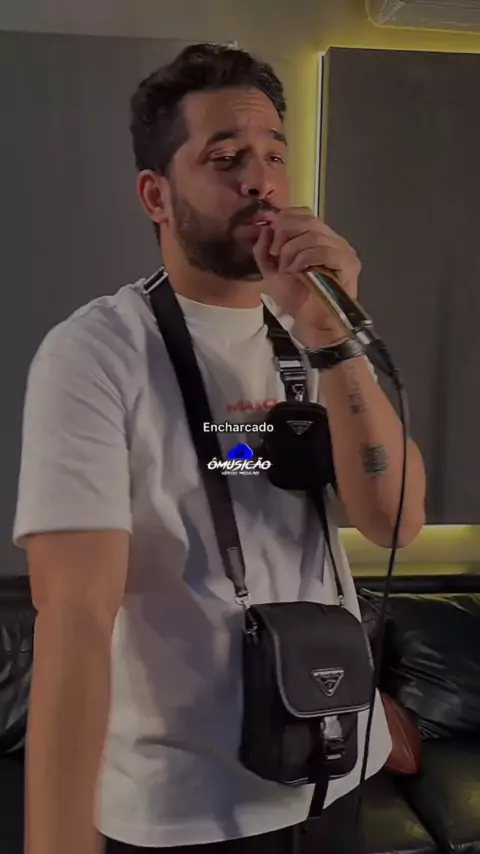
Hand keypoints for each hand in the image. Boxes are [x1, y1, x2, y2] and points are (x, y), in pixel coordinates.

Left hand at [253, 207, 360, 347]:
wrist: (311, 324)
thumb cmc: (295, 300)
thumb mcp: (270, 272)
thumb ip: (264, 249)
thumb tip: (265, 228)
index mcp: (317, 237)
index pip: (301, 212)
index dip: (282, 222)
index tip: (271, 245)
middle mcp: (332, 239)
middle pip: (306, 219)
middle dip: (284, 236)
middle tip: (277, 257)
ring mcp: (343, 249)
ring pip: (313, 234)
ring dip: (292, 252)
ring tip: (288, 270)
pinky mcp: (348, 263)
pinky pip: (324, 250)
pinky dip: (305, 259)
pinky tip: (299, 272)